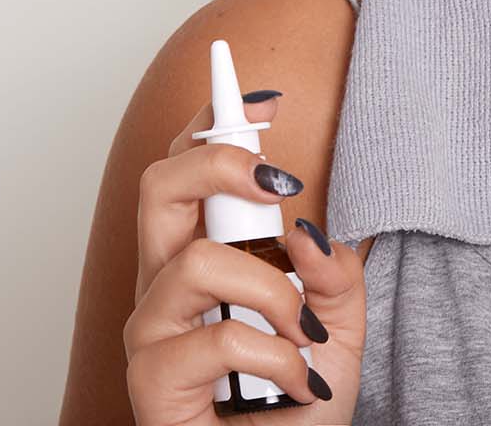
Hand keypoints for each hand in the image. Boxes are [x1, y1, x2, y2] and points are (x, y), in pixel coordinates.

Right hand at [124, 95, 366, 424]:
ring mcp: (152, 333)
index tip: (265, 96)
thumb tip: (303, 227)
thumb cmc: (299, 399)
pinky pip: (219, 338)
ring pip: (197, 263)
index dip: (214, 123)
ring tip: (306, 332)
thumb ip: (332, 270)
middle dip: (220, 163)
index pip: (186, 171)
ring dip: (273, 292)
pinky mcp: (152, 383)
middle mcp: (165, 287)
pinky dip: (278, 355)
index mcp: (202, 259)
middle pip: (158, 187)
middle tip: (278, 184)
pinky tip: (299, 381)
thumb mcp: (339, 322)